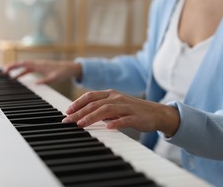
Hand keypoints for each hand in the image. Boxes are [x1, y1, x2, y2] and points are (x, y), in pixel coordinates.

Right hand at [3, 60, 81, 83]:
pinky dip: (23, 72)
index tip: (6, 69)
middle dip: (12, 67)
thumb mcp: (54, 78)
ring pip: (25, 67)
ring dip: (17, 70)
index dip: (14, 66)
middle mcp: (38, 64)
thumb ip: (44, 81)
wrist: (70, 68)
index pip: (24, 64)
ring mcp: (39, 65)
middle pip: (22, 64)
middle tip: (3, 71)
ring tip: (9, 75)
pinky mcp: (41, 68)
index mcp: (39, 65)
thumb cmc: (63, 72)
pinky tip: (19, 77)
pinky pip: (29, 69)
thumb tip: (34, 84)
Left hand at [62, 89, 179, 136]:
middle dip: (79, 112)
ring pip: (106, 110)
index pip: (90, 96)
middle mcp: (117, 98)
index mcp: (111, 94)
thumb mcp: (115, 106)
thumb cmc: (132, 110)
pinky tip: (108, 128)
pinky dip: (116, 123)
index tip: (67, 111)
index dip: (77, 103)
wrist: (156, 113)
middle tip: (68, 121)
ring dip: (92, 117)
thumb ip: (100, 108)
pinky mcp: (136, 117)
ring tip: (81, 124)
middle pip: (95, 104)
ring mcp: (126, 107)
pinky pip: (125, 120)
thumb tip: (81, 113)